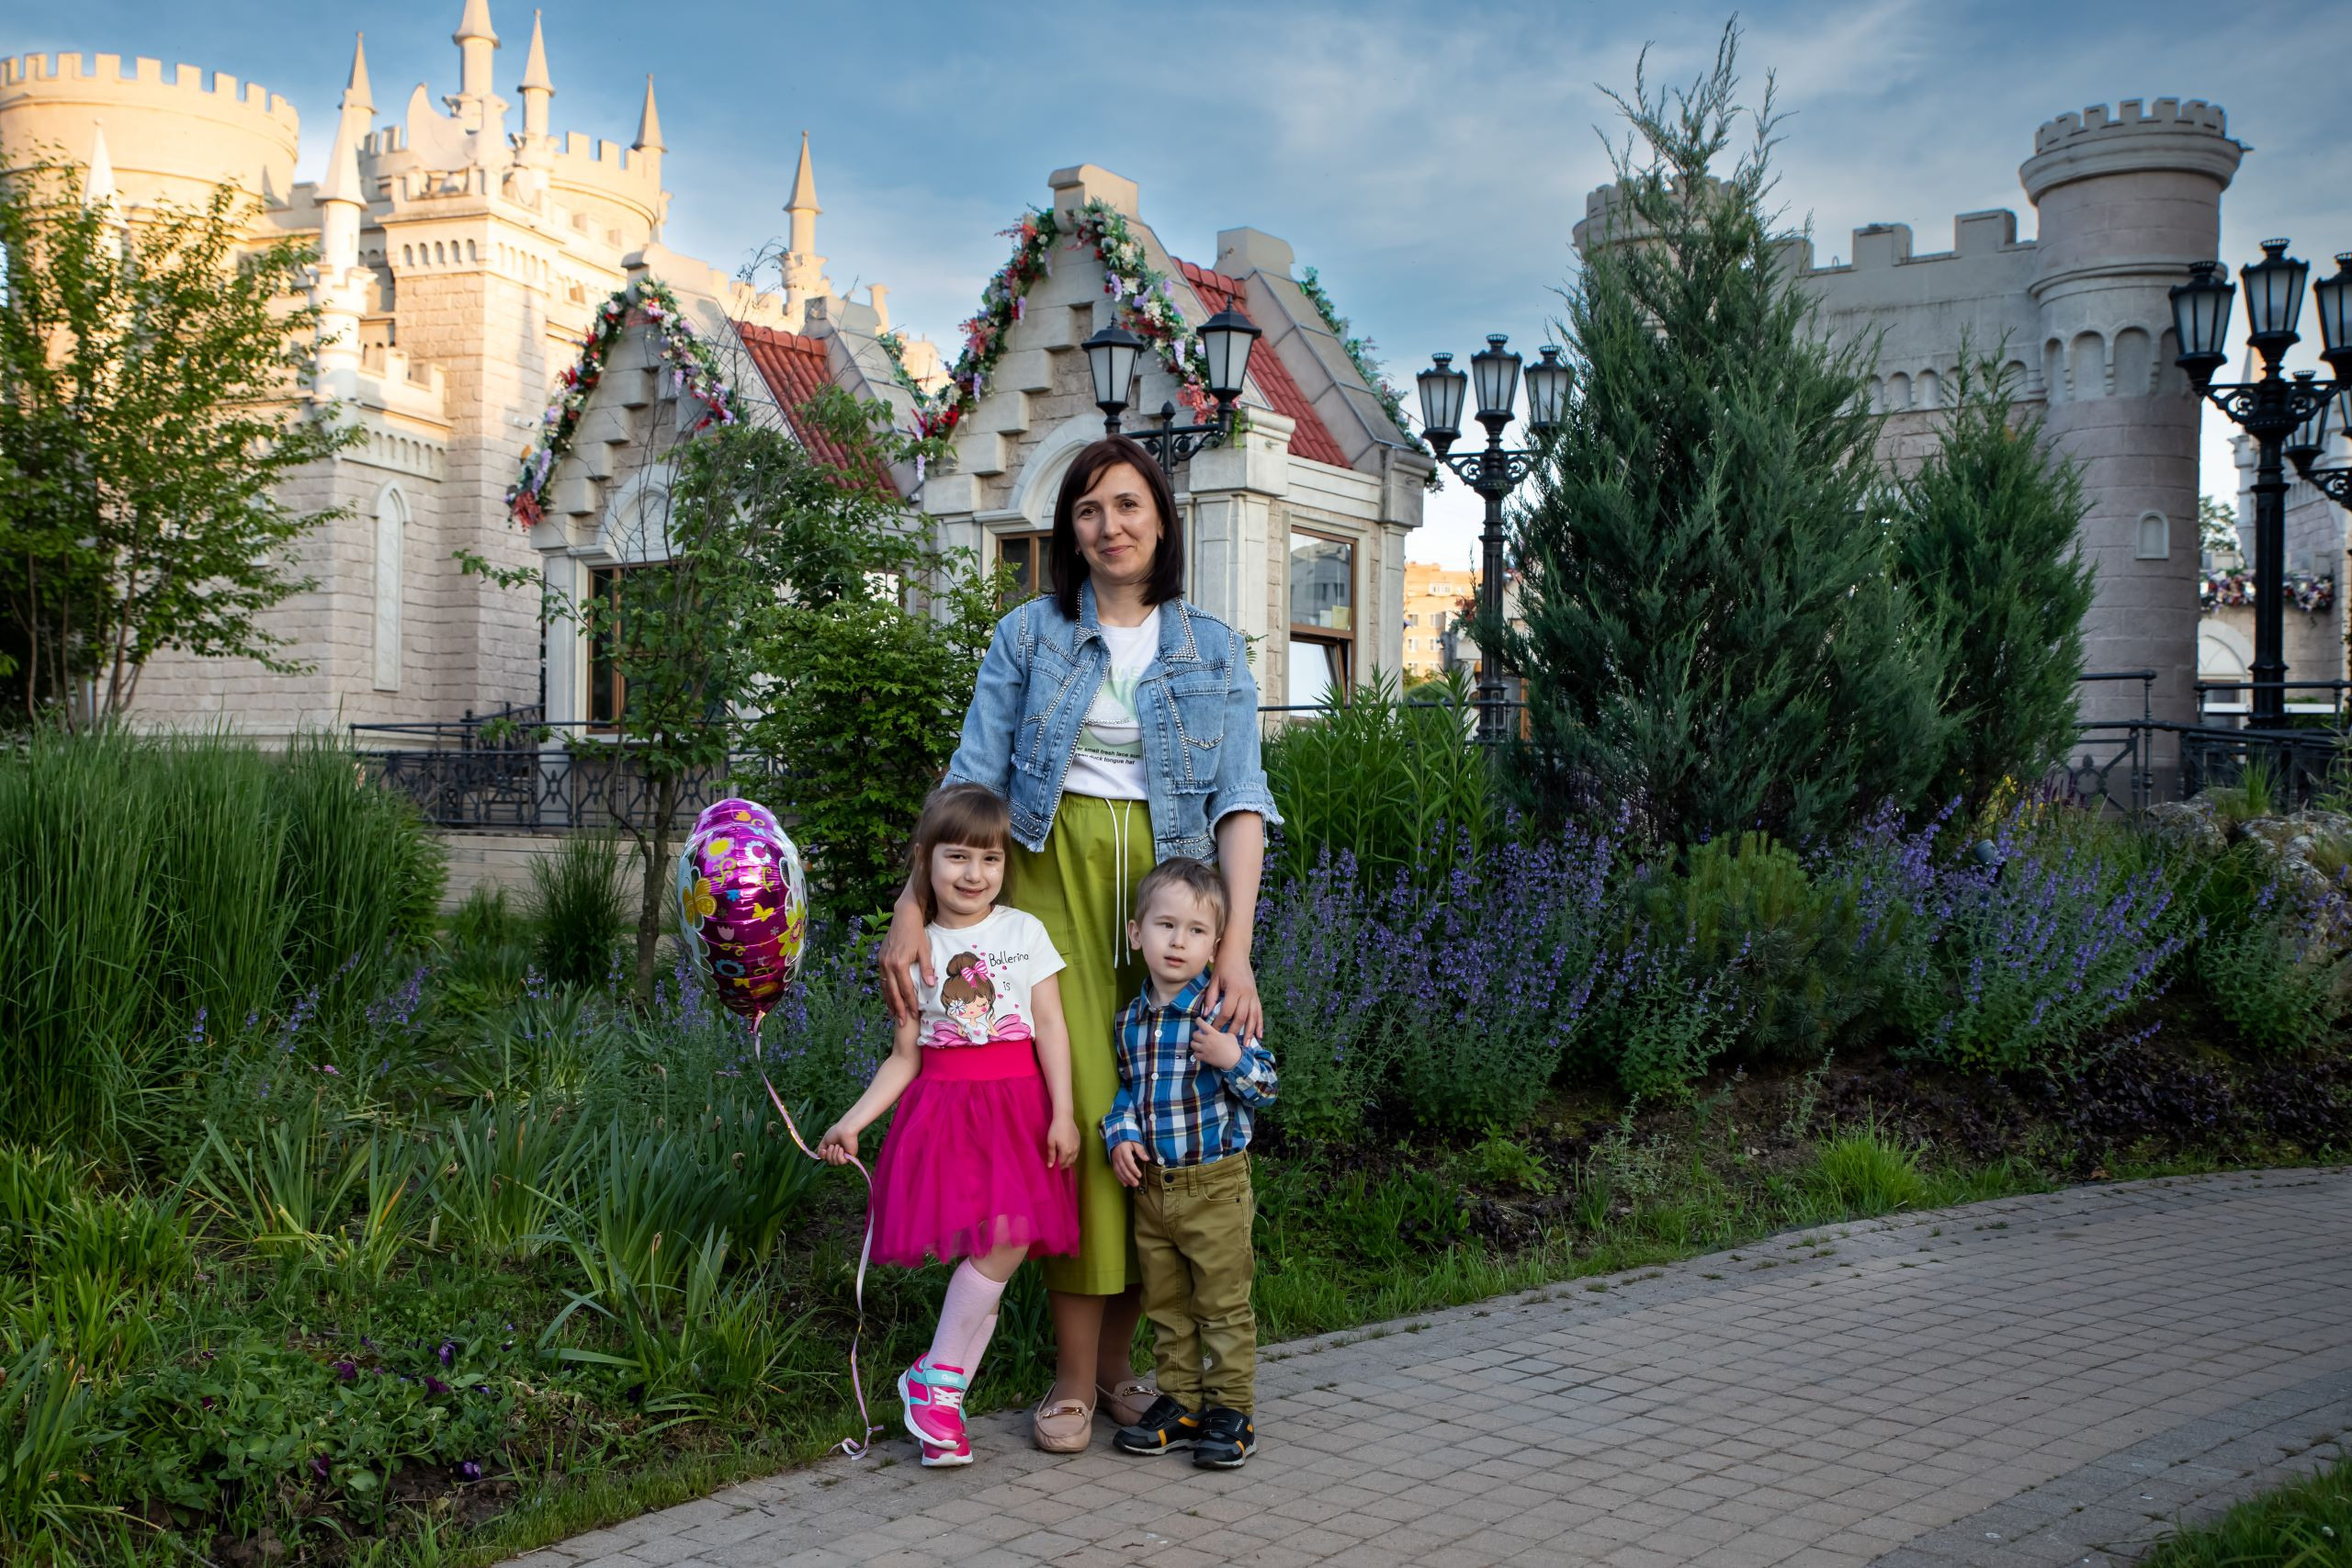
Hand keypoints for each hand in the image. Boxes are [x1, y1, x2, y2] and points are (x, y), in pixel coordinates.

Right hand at [817, 1122, 858, 1164]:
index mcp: (834, 1150)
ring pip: (835, 1163)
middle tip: (832, 1145)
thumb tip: (819, 1156)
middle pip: (830, 1162)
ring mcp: (845, 1156)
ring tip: (838, 1145)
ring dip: (834, 1154)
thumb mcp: (825, 1141)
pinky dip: (839, 1155)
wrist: (845, 1129)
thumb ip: (821, 1149)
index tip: (823, 1150)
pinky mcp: (850, 1157)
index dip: (823, 1157)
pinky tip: (841, 1148)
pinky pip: (841, 1162)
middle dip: (829, 1154)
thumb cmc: (836, 1133)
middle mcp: (839, 1154)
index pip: (827, 1159)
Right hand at [877, 898, 931, 1024]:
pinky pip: (882, 979)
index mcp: (899, 963)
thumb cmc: (917, 933)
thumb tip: (931, 985)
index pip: (906, 989)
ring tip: (894, 1015)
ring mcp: (882, 962)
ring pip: (885, 987)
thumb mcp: (925, 949)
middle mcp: (888, 964)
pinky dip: (886, 991)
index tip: (914, 1015)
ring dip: (890, 1002)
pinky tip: (889, 998)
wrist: (903, 917)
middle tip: (902, 1023)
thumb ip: (927, 968)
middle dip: (898, 1009)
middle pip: (893, 992)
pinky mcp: (880, 959)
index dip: (910, 1003)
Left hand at [1045, 1115, 1080, 1170]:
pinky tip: (1068, 1153)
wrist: (1065, 1118)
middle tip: (1056, 1163)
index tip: (1052, 1165)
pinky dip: (1072, 1156)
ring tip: (1062, 1159)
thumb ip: (1051, 1155)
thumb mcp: (1050, 1142)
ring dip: (1068, 1161)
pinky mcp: (1079, 1142)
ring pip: (1074, 1159)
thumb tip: (1050, 1166)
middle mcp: (1073, 1151)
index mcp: (1066, 1152)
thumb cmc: (1056, 1129)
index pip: (1062, 1164)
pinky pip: (1077, 1153)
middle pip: (1069, 1163)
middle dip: (1063, 1165)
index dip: (1057, 1166)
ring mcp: (1078, 1146)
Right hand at [1109, 1141, 1147, 1187]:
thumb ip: (1141, 1151)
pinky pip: (1116, 1172)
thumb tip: (1147, 1159)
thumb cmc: (1128, 1141)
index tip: (1139, 1175)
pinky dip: (1120, 1179)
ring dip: (1126, 1179)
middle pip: (1123, 1168)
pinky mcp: (1114, 1164)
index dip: (1133, 1169)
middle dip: (1130, 1177)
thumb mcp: (1135, 1143)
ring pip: (1119, 1172)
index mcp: (1123, 1150)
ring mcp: (1115, 1161)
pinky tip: (1125, 1184)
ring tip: (1133, 1185)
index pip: (1128, 1161)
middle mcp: (1118, 1156)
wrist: (1117, 1139)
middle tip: (1137, 1183)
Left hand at [1190, 1016, 1243, 1070]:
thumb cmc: (1233, 1047)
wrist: (1234, 1061)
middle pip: (1194, 1034)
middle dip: (1196, 1034)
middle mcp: (1207, 1040)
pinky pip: (1195, 1054)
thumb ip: (1222, 1033)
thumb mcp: (1230, 1035)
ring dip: (1195, 1043)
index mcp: (1213, 1033)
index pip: (1202, 1024)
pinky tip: (1200, 1052)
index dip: (1198, 1021)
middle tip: (1199, 1035)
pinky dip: (1196, 1053)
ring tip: (1198, 1044)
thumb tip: (1218, 1033)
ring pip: (1192, 1044)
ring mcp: (1204, 1050)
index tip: (1198, 1020)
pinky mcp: (1204, 1058)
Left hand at [1200, 951, 1261, 1042]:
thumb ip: (1211, 997)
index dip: (1219, 1023)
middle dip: (1235, 1031)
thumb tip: (1205, 1015)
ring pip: (1253, 1016)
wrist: (1237, 952)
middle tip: (1228, 1043)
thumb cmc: (1223, 965)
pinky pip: (1259, 1011)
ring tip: (1247, 1045)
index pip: (1227, 1011)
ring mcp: (1253, 994)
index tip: (1213, 1032)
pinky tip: (1259, 1034)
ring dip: (1250, 1031)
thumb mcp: (1214, 980)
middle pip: (1241, 1017)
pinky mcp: (1256, 994)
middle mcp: (1246, 993)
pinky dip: (1259, 1023)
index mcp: (1235, 990)